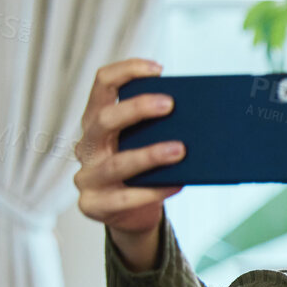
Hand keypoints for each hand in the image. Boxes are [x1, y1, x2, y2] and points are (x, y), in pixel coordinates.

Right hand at [72, 58, 183, 269]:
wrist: (132, 216)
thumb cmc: (144, 172)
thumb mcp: (145, 145)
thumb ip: (159, 129)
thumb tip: (201, 115)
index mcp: (96, 122)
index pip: (102, 84)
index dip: (127, 71)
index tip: (158, 69)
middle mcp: (85, 146)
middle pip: (104, 120)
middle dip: (136, 109)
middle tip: (170, 104)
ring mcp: (86, 177)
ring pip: (117, 163)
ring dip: (149, 155)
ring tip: (180, 149)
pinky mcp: (93, 205)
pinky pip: (126, 197)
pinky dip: (154, 191)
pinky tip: (177, 183)